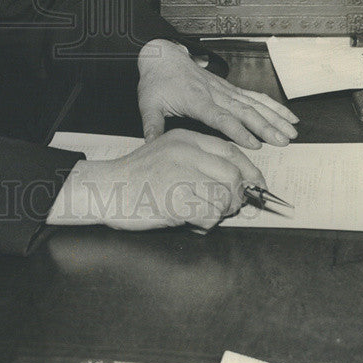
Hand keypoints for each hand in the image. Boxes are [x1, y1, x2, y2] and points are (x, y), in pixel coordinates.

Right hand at [47, 129, 265, 231]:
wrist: (106, 188)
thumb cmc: (137, 177)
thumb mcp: (168, 155)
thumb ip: (198, 161)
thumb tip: (234, 182)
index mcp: (185, 139)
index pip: (230, 151)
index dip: (249, 170)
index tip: (256, 185)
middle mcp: (184, 152)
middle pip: (232, 175)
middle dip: (236, 197)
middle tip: (226, 209)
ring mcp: (179, 174)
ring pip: (223, 196)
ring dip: (219, 212)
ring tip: (202, 215)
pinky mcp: (175, 198)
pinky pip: (208, 215)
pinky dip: (205, 223)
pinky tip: (189, 220)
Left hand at [137, 39, 298, 148]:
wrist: (162, 58)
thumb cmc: (156, 82)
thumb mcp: (148, 104)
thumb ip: (153, 126)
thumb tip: (151, 147)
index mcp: (195, 99)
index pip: (220, 117)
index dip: (238, 130)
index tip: (254, 144)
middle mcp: (214, 93)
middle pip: (243, 111)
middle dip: (265, 127)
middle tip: (283, 141)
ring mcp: (224, 89)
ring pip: (253, 103)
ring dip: (274, 117)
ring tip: (292, 131)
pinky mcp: (229, 88)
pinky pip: (254, 96)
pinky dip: (272, 105)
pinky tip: (287, 115)